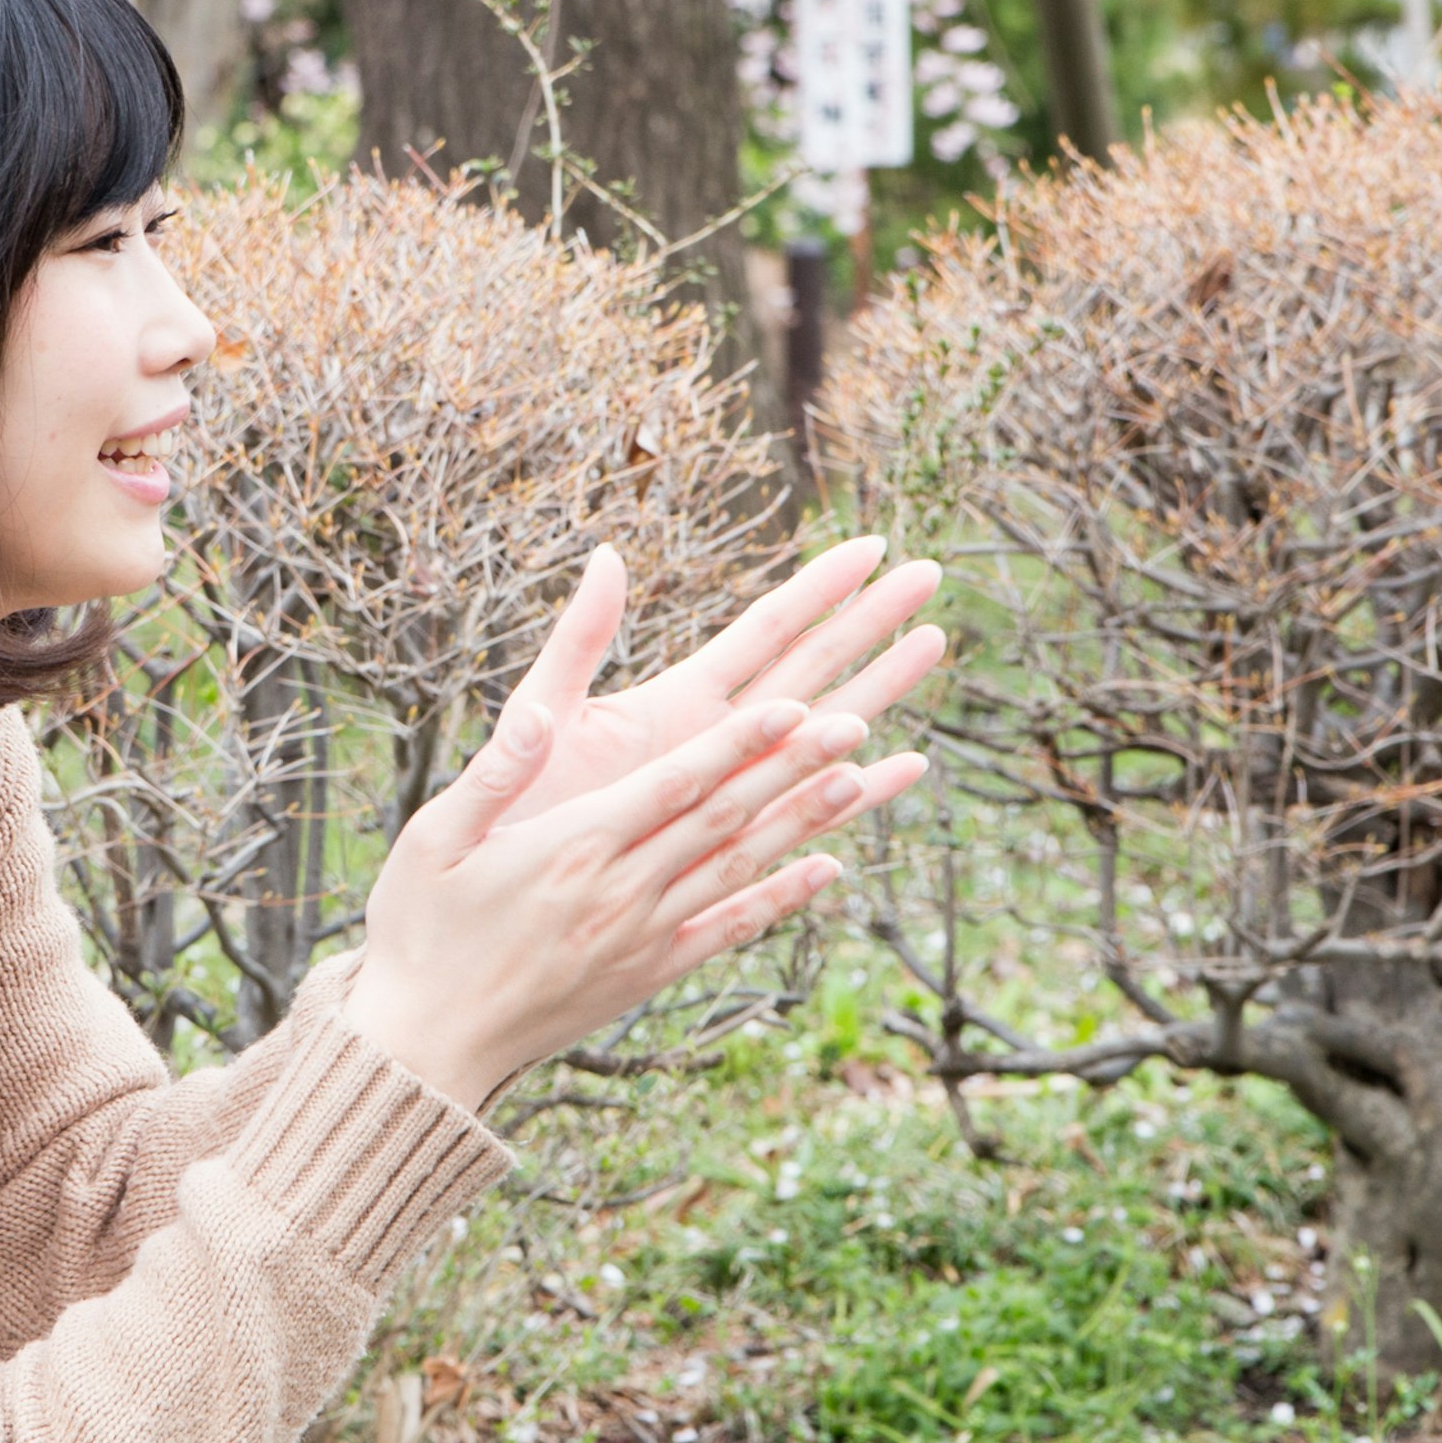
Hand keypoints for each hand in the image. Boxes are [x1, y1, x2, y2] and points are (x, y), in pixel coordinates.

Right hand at [341, 643, 932, 1110]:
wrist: (425, 1048)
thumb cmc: (418, 932)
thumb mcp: (432, 840)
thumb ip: (496, 772)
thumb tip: (540, 713)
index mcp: (572, 848)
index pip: (675, 784)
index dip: (738, 742)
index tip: (793, 704)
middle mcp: (621, 892)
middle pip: (724, 819)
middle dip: (793, 767)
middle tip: (856, 721)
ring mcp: (643, 938)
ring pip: (740, 868)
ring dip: (805, 823)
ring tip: (863, 779)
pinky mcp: (648, 975)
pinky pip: (728, 931)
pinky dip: (780, 900)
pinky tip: (826, 871)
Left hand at [488, 536, 943, 831]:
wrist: (505, 898)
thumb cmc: (515, 804)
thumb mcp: (540, 711)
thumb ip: (579, 640)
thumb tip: (608, 556)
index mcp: (675, 700)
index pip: (765, 629)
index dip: (819, 587)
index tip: (872, 544)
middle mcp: (715, 739)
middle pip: (812, 666)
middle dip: (871, 620)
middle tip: (932, 574)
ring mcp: (731, 791)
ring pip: (826, 733)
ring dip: (882, 689)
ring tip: (937, 642)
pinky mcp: (733, 848)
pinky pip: (809, 817)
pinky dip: (857, 795)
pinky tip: (907, 769)